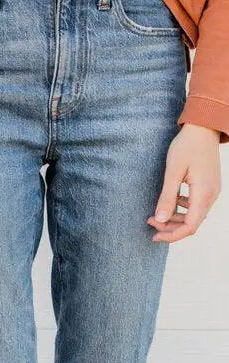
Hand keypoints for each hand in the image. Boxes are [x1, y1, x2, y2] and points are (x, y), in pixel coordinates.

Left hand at [148, 124, 220, 243]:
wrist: (203, 127)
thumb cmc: (187, 145)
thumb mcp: (172, 171)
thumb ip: (167, 197)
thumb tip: (160, 219)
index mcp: (203, 194)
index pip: (189, 227)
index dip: (171, 235)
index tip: (154, 234)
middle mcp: (211, 196)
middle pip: (192, 224)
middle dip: (170, 227)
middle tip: (151, 221)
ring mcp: (212, 191)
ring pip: (194, 216)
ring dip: (175, 219)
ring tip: (157, 214)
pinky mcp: (209, 186)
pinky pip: (197, 206)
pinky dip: (183, 209)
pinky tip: (171, 202)